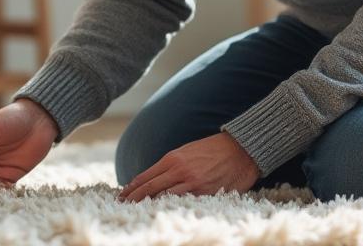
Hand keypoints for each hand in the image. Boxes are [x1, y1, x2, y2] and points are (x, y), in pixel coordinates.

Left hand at [117, 132, 258, 202]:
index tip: (122, 195)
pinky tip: (162, 211)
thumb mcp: (187, 152)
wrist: (240, 150)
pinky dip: (169, 207)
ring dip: (149, 204)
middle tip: (122, 206)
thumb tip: (154, 178)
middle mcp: (179, 170)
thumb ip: (171, 165)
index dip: (132, 187)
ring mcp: (191, 183)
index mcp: (172, 158)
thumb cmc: (213, 150)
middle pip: (150, 188)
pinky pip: (182, 202)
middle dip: (134, 198)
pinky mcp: (204, 193)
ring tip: (137, 211)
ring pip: (163, 197)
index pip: (146, 176)